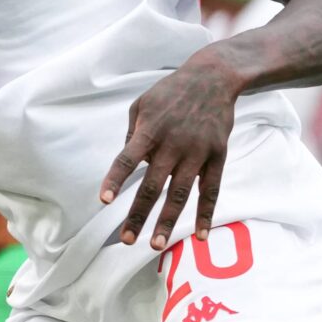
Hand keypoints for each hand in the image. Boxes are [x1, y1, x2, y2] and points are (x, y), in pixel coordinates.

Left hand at [101, 47, 240, 249]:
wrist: (213, 78)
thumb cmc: (171, 92)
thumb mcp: (142, 104)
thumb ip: (132, 134)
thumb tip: (128, 163)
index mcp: (150, 130)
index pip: (128, 158)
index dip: (116, 179)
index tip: (104, 200)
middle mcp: (173, 143)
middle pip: (153, 184)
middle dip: (138, 213)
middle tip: (126, 239)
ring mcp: (197, 151)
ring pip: (180, 193)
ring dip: (167, 220)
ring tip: (156, 244)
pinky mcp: (217, 156)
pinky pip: (211, 189)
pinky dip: (205, 213)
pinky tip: (199, 234)